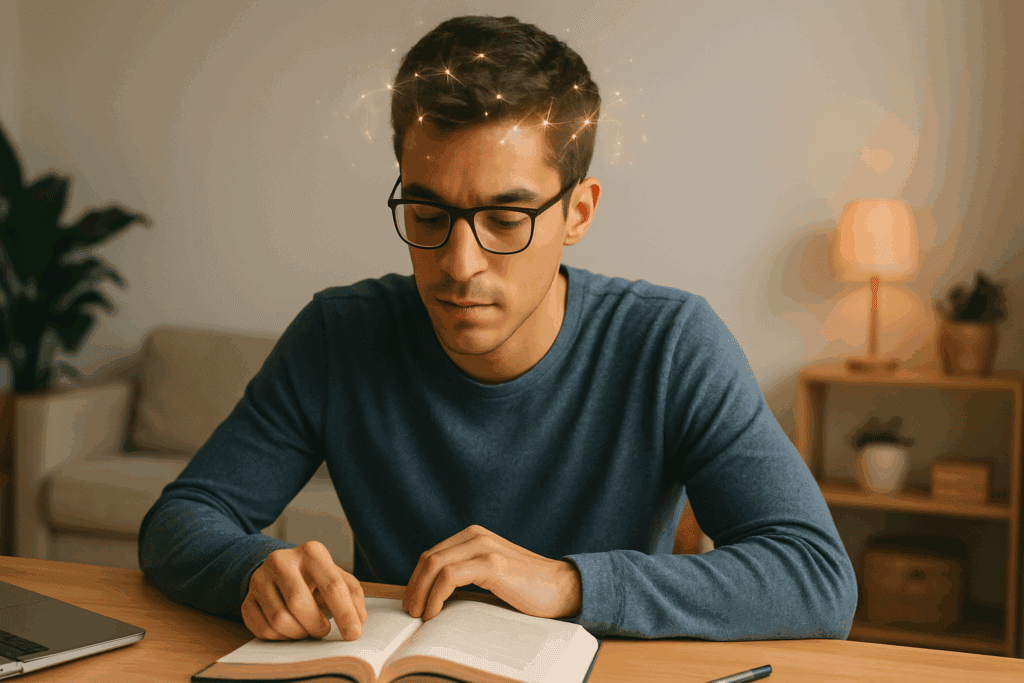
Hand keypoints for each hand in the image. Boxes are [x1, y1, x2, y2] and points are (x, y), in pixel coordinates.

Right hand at [242, 541, 367, 640]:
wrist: (280, 571)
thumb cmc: (315, 577)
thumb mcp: (337, 577)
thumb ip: (352, 595)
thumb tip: (358, 620)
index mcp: (311, 552)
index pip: (331, 585)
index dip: (344, 614)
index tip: (353, 634)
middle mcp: (282, 560)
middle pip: (299, 603)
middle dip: (316, 625)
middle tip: (323, 631)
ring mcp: (260, 579)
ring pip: (279, 619)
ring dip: (298, 633)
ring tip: (306, 629)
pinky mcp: (247, 599)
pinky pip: (263, 629)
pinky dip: (281, 637)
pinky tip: (289, 630)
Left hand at [402, 525, 581, 620]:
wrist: (562, 588)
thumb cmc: (527, 588)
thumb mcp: (490, 574)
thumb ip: (467, 573)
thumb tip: (432, 594)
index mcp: (473, 536)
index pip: (432, 554)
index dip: (415, 579)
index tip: (411, 602)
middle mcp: (476, 535)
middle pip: (429, 558)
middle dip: (413, 587)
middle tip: (409, 612)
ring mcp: (484, 547)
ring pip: (435, 565)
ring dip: (420, 592)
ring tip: (419, 615)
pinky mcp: (492, 563)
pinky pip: (450, 576)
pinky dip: (435, 595)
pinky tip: (434, 612)